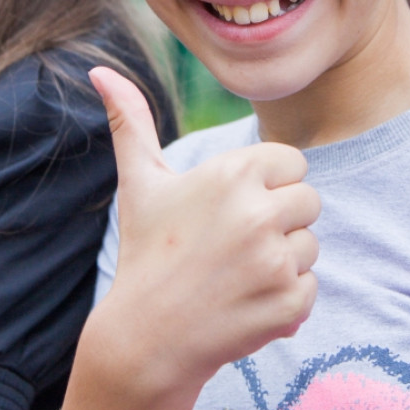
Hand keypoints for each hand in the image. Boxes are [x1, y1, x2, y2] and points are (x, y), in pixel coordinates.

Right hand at [88, 68, 319, 393]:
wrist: (146, 340)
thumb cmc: (146, 253)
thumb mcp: (139, 184)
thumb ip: (130, 121)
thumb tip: (98, 70)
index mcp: (233, 173)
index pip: (291, 163)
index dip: (264, 187)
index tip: (229, 211)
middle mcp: (259, 212)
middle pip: (308, 201)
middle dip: (278, 223)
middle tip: (230, 247)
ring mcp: (276, 261)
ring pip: (310, 246)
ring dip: (282, 263)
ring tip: (234, 277)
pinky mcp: (289, 303)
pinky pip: (310, 289)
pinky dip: (284, 302)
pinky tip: (243, 305)